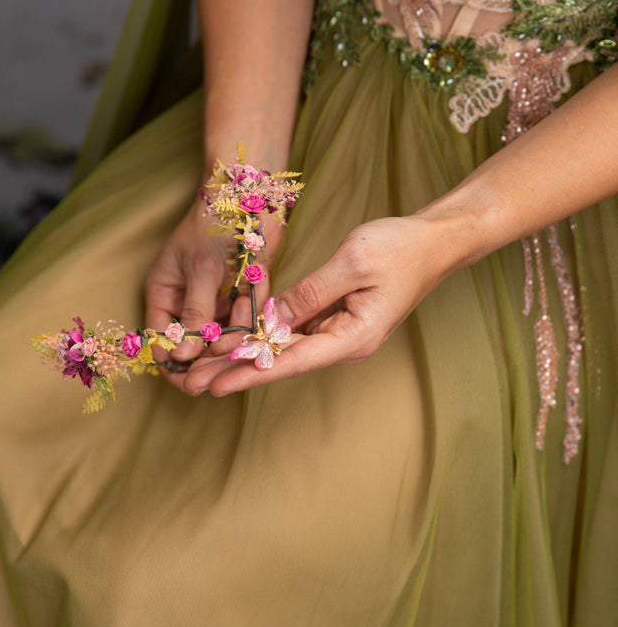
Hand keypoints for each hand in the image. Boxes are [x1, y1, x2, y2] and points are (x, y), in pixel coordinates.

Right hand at [144, 197, 282, 389]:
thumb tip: (182, 355)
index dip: (173, 364)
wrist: (251, 191)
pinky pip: (246, 319)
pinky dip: (251, 320)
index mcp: (165, 293)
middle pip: (192, 344)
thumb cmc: (215, 222)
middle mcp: (188, 300)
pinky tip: (255, 312)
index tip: (190, 382)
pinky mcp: (242, 293)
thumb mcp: (200, 270)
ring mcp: (215, 298)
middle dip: (205, 361)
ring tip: (242, 337)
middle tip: (217, 380)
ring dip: (233, 340)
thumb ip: (194, 314)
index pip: (160, 341)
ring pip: (222, 335)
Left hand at [183, 215, 452, 395]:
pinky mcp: (335, 318)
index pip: (290, 361)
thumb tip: (272, 320)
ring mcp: (339, 332)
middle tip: (191, 383)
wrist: (435, 242)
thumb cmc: (399, 249)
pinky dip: (262, 338)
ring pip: (283, 349)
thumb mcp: (351, 263)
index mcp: (352, 337)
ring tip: (200, 368)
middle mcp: (344, 342)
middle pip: (281, 362)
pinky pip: (294, 333)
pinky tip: (234, 342)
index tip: (215, 384)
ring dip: (243, 357)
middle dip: (235, 371)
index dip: (249, 373)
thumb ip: (310, 293)